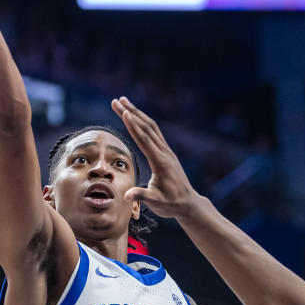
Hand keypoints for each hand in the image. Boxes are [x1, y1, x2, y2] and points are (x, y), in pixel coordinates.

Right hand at [110, 96, 200, 217]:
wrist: (188, 203)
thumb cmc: (171, 204)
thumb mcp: (156, 203)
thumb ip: (142, 196)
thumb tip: (127, 195)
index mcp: (160, 162)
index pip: (145, 140)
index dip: (134, 126)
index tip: (124, 112)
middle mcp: (164, 152)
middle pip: (146, 128)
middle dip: (131, 112)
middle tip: (116, 101)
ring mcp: (166, 151)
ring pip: (151, 127)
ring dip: (136, 113)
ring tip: (123, 101)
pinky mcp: (166, 152)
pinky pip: (154, 132)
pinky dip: (142, 121)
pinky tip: (135, 116)